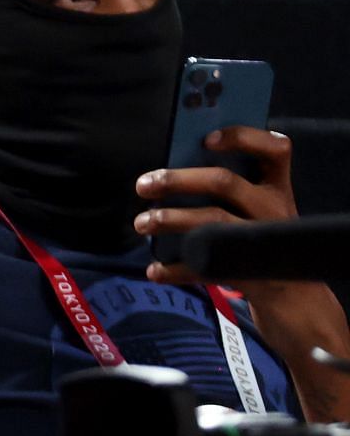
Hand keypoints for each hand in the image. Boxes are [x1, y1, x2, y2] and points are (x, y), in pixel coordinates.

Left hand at [134, 127, 337, 343]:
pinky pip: (206, 267)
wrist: (293, 297)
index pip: (275, 150)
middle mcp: (273, 209)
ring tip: (141, 223)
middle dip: (178, 180)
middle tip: (143, 184)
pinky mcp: (250, 272)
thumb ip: (229, 189)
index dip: (243, 138)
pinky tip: (154, 271)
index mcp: (276, 187)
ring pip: (212, 222)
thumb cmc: (259, 238)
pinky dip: (176, 270)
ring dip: (170, 219)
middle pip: (224, 183)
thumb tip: (168, 174)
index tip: (206, 139)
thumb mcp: (257, 209)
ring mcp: (262, 241)